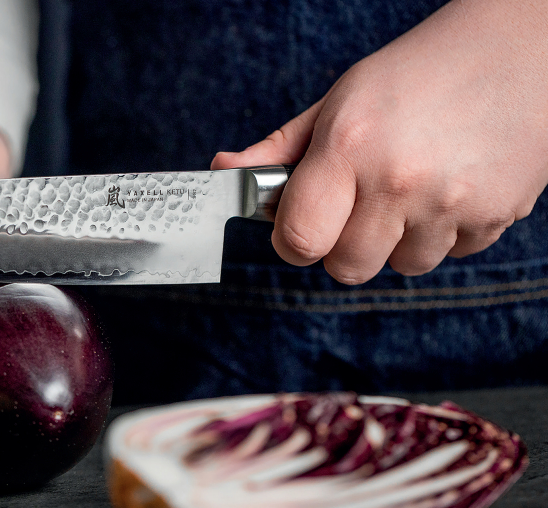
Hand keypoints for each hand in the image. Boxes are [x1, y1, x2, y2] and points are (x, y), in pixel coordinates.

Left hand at [213, 0, 547, 283]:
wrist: (520, 50)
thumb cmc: (417, 73)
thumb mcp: (338, 102)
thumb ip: (278, 149)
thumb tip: (224, 170)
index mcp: (348, 147)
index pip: (297, 241)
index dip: (292, 240)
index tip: (301, 225)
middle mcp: (398, 181)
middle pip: (346, 268)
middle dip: (342, 244)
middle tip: (358, 203)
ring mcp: (452, 203)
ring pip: (400, 266)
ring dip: (397, 240)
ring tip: (411, 187)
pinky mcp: (497, 217)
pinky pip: (450, 255)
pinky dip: (443, 233)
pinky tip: (448, 187)